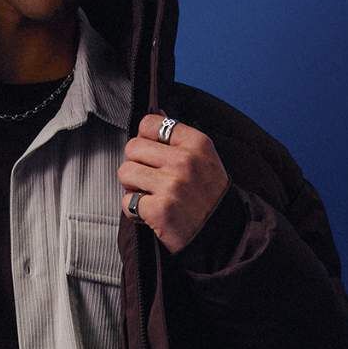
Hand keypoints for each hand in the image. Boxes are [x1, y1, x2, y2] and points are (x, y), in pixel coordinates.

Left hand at [117, 112, 230, 253]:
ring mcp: (171, 186)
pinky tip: (149, 212)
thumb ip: (178, 138)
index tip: (151, 154)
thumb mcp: (203, 159)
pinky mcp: (160, 210)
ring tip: (148, 194)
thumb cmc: (209, 196)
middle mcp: (185, 161)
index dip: (144, 139)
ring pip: (125, 172)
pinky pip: (127, 201)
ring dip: (131, 185)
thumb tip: (157, 113)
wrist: (221, 235)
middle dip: (135, 163)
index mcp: (196, 143)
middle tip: (148, 178)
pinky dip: (133, 210)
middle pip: (132, 147)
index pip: (150, 123)